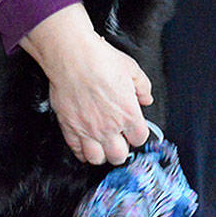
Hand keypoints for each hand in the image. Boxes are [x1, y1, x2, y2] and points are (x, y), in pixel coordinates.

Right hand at [20, 3, 152, 165]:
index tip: (133, 130)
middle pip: (119, 156)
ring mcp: (88, 130)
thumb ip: (142, 87)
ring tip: (101, 145)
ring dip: (101, 155)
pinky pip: (76, 151)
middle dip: (121, 150)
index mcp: (128, 113)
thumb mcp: (132, 68)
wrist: (73, 57)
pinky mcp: (69, 128)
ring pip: (98, 159)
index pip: (140, 138)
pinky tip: (84, 145)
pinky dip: (81, 151)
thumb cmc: (100, 59)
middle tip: (118, 140)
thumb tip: (145, 97)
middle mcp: (109, 126)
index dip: (137, 135)